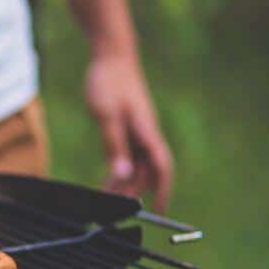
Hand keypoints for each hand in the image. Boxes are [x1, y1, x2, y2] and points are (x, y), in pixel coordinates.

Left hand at [85, 54, 173, 210]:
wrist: (112, 56)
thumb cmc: (109, 82)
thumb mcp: (106, 115)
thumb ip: (114, 145)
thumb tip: (123, 175)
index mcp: (146, 132)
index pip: (161, 168)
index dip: (162, 191)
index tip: (158, 211)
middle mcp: (147, 135)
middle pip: (147, 172)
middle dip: (134, 193)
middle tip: (114, 210)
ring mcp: (139, 131)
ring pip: (137, 165)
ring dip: (125, 183)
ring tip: (106, 198)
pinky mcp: (129, 128)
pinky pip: (128, 155)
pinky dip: (120, 169)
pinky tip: (108, 179)